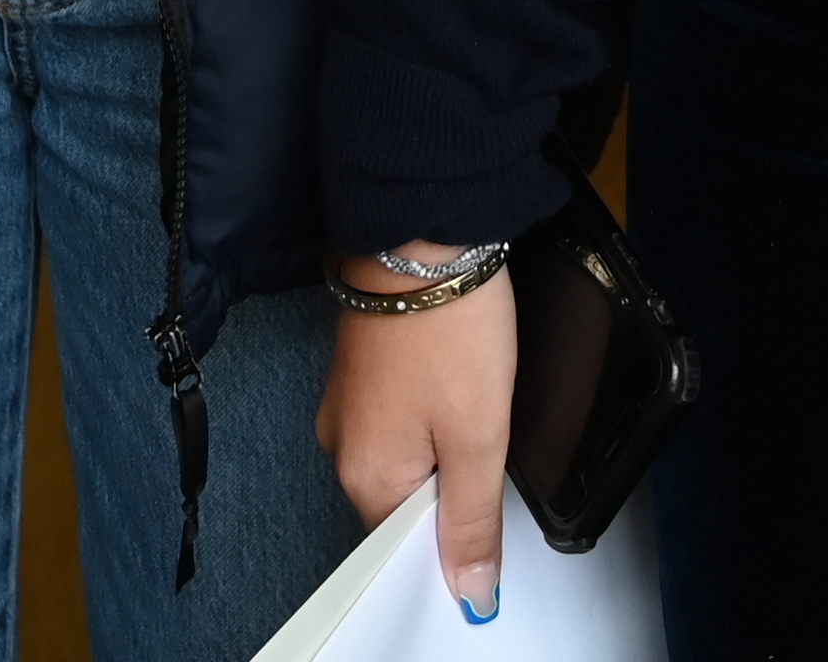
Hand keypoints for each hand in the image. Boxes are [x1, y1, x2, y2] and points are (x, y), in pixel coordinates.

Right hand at [320, 256, 521, 621]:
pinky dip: (433, 412)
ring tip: (471, 398)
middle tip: (484, 435)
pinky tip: (457, 381)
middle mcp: (343, 447)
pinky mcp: (362, 373)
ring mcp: (348, 407)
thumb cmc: (448, 329)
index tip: (484, 496)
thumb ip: (474, 520)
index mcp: (364, 476)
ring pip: (409, 456)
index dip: (454, 534)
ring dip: (446, 443)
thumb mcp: (479, 436)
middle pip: (408, 501)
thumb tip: (471, 593)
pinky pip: (401, 418)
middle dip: (454, 483)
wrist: (421, 235)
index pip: (408, 545)